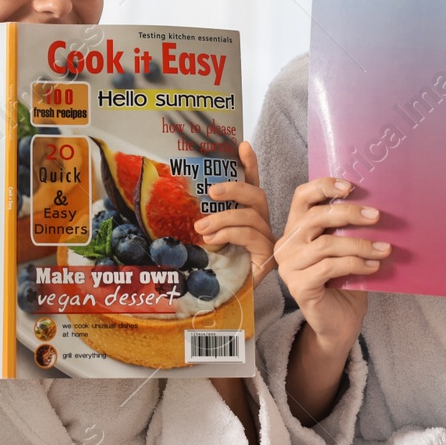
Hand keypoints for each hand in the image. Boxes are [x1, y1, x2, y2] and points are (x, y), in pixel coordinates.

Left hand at [193, 142, 276, 285]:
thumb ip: (201, 219)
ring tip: (201, 228)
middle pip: (256, 195)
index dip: (249, 164)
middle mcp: (261, 224)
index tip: (242, 144)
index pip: (252, 184)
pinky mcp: (268, 256)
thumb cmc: (215, 268)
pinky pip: (251, 236)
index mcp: (247, 214)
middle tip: (211, 192)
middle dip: (234, 188)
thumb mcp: (204, 238)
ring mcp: (267, 240)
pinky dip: (229, 234)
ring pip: (251, 216)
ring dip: (223, 218)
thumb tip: (177, 201)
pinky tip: (212, 241)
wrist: (225, 299)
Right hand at [274, 177, 380, 353]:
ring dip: (360, 244)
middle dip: (348, 213)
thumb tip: (374, 207)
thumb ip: (348, 230)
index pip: (301, 197)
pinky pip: (329, 267)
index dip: (323, 186)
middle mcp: (286, 245)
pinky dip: (355, 264)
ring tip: (384, 249)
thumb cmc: (344, 285)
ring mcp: (289, 267)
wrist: (339, 324)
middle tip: (376, 216)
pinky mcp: (298, 286)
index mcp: (295, 230)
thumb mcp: (346, 250)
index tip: (350, 186)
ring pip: (326, 245)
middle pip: (314, 217)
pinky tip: (373, 266)